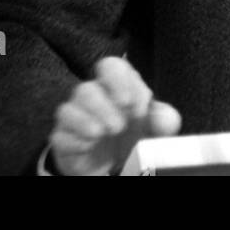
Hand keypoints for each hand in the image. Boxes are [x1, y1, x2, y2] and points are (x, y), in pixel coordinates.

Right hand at [47, 57, 180, 175]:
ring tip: (104, 132)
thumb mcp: (151, 126)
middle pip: (86, 89)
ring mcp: (74, 119)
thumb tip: (170, 118)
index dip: (120, 79)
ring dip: (87, 121)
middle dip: (103, 106)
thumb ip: (162, 119)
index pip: (111, 66)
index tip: (133, 102)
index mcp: (113, 87)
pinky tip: (89, 145)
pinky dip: (75, 140)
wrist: (109, 163)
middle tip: (120, 125)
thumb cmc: (130, 135)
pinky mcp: (63, 141)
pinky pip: (60, 136)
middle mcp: (91, 98)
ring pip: (68, 110)